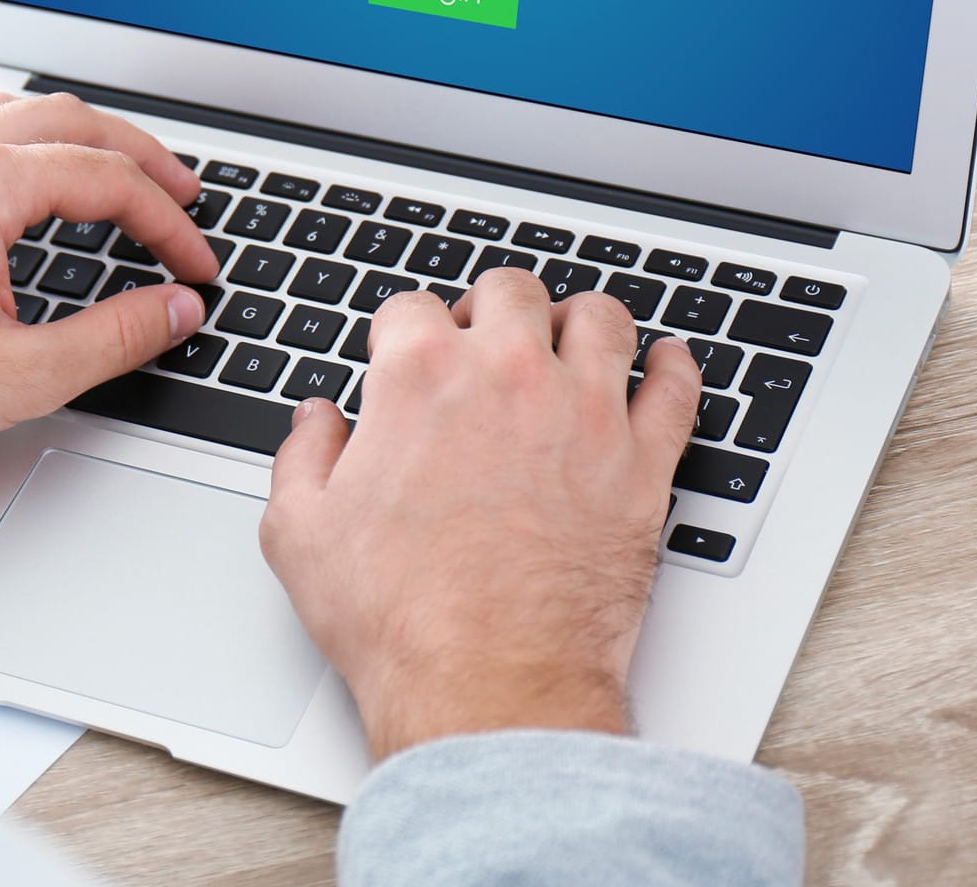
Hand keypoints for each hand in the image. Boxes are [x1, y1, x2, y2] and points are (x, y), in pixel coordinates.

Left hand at [0, 91, 216, 492]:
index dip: (167, 220)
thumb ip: (115, 337)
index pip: (105, 177)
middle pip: (70, 120)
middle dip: (139, 156)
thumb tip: (175, 309)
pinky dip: (20, 135)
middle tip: (182, 195)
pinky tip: (31, 168)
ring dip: (79, 135)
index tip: (192, 261)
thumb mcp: (22, 375)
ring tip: (119, 172)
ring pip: (16, 109)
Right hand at [258, 268, 700, 759]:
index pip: (412, 307)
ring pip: (600, 319)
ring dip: (578, 323)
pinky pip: (676, 388)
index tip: (407, 355)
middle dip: (490, 309)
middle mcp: (508, 376)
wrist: (487, 684)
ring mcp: (584, 414)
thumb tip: (317, 422)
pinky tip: (663, 365)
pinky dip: (673, 368)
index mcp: (421, 376)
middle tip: (485, 342)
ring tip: (568, 344)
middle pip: (510, 292)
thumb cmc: (399, 618)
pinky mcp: (642, 464)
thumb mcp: (300, 533)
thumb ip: (303, 457)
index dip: (403, 331)